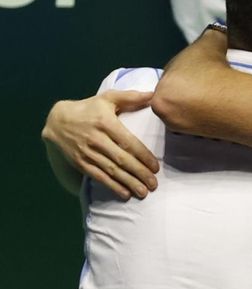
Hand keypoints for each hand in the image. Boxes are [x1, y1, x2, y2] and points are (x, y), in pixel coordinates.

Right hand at [43, 92, 159, 198]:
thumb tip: (153, 95)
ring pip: (111, 170)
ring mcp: (87, 152)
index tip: (156, 167)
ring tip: (144, 192)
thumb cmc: (89, 109)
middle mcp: (96, 139)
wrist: (57, 120)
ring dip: (128, 183)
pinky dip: (112, 186)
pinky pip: (98, 176)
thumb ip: (130, 97)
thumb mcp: (107, 99)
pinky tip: (125, 194)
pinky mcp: (80, 162)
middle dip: (139, 173)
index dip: (143, 156)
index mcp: (105, 123)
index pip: (128, 142)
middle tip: (154, 184)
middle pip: (121, 159)